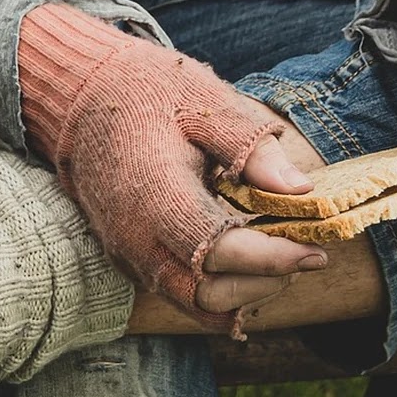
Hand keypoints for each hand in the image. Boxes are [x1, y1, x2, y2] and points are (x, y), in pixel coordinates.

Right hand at [19, 4, 324, 331]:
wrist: (80, 96)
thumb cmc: (148, 92)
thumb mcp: (205, 103)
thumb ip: (252, 149)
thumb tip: (300, 190)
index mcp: (155, 193)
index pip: (220, 252)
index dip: (273, 260)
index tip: (316, 251)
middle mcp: (135, 235)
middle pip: (208, 295)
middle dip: (263, 284)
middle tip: (302, 255)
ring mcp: (126, 250)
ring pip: (191, 303)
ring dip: (242, 293)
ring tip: (279, 261)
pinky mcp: (127, 255)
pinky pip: (175, 291)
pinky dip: (217, 289)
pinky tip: (246, 261)